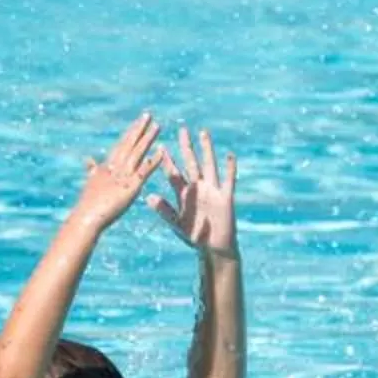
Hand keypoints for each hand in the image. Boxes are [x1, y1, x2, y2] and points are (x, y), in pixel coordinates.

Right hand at [74, 114, 164, 232]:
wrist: (87, 218)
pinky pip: (144, 171)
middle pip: (129, 144)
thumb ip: (91, 169)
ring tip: (158, 125)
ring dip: (147, 138)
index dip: (131, 133)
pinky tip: (162, 150)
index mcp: (108, 166)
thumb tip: (87, 158)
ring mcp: (124, 175)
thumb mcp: (91, 181)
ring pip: (137, 152)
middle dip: (139, 129)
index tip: (139, 121)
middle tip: (148, 114)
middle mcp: (115, 167)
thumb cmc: (89, 205)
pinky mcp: (132, 186)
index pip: (122, 145)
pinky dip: (154, 160)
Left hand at [147, 126, 239, 254]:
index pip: (173, 173)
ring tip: (203, 133)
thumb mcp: (176, 224)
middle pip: (191, 162)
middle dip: (186, 147)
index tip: (159, 145)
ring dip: (206, 149)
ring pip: (208, 165)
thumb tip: (147, 197)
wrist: (214, 248)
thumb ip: (164, 210)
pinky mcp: (225, 197)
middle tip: (182, 130)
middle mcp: (197, 188)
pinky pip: (228, 180)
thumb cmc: (194, 238)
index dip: (167, 160)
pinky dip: (229, 169)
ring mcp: (212, 191)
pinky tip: (229, 156)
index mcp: (183, 194)